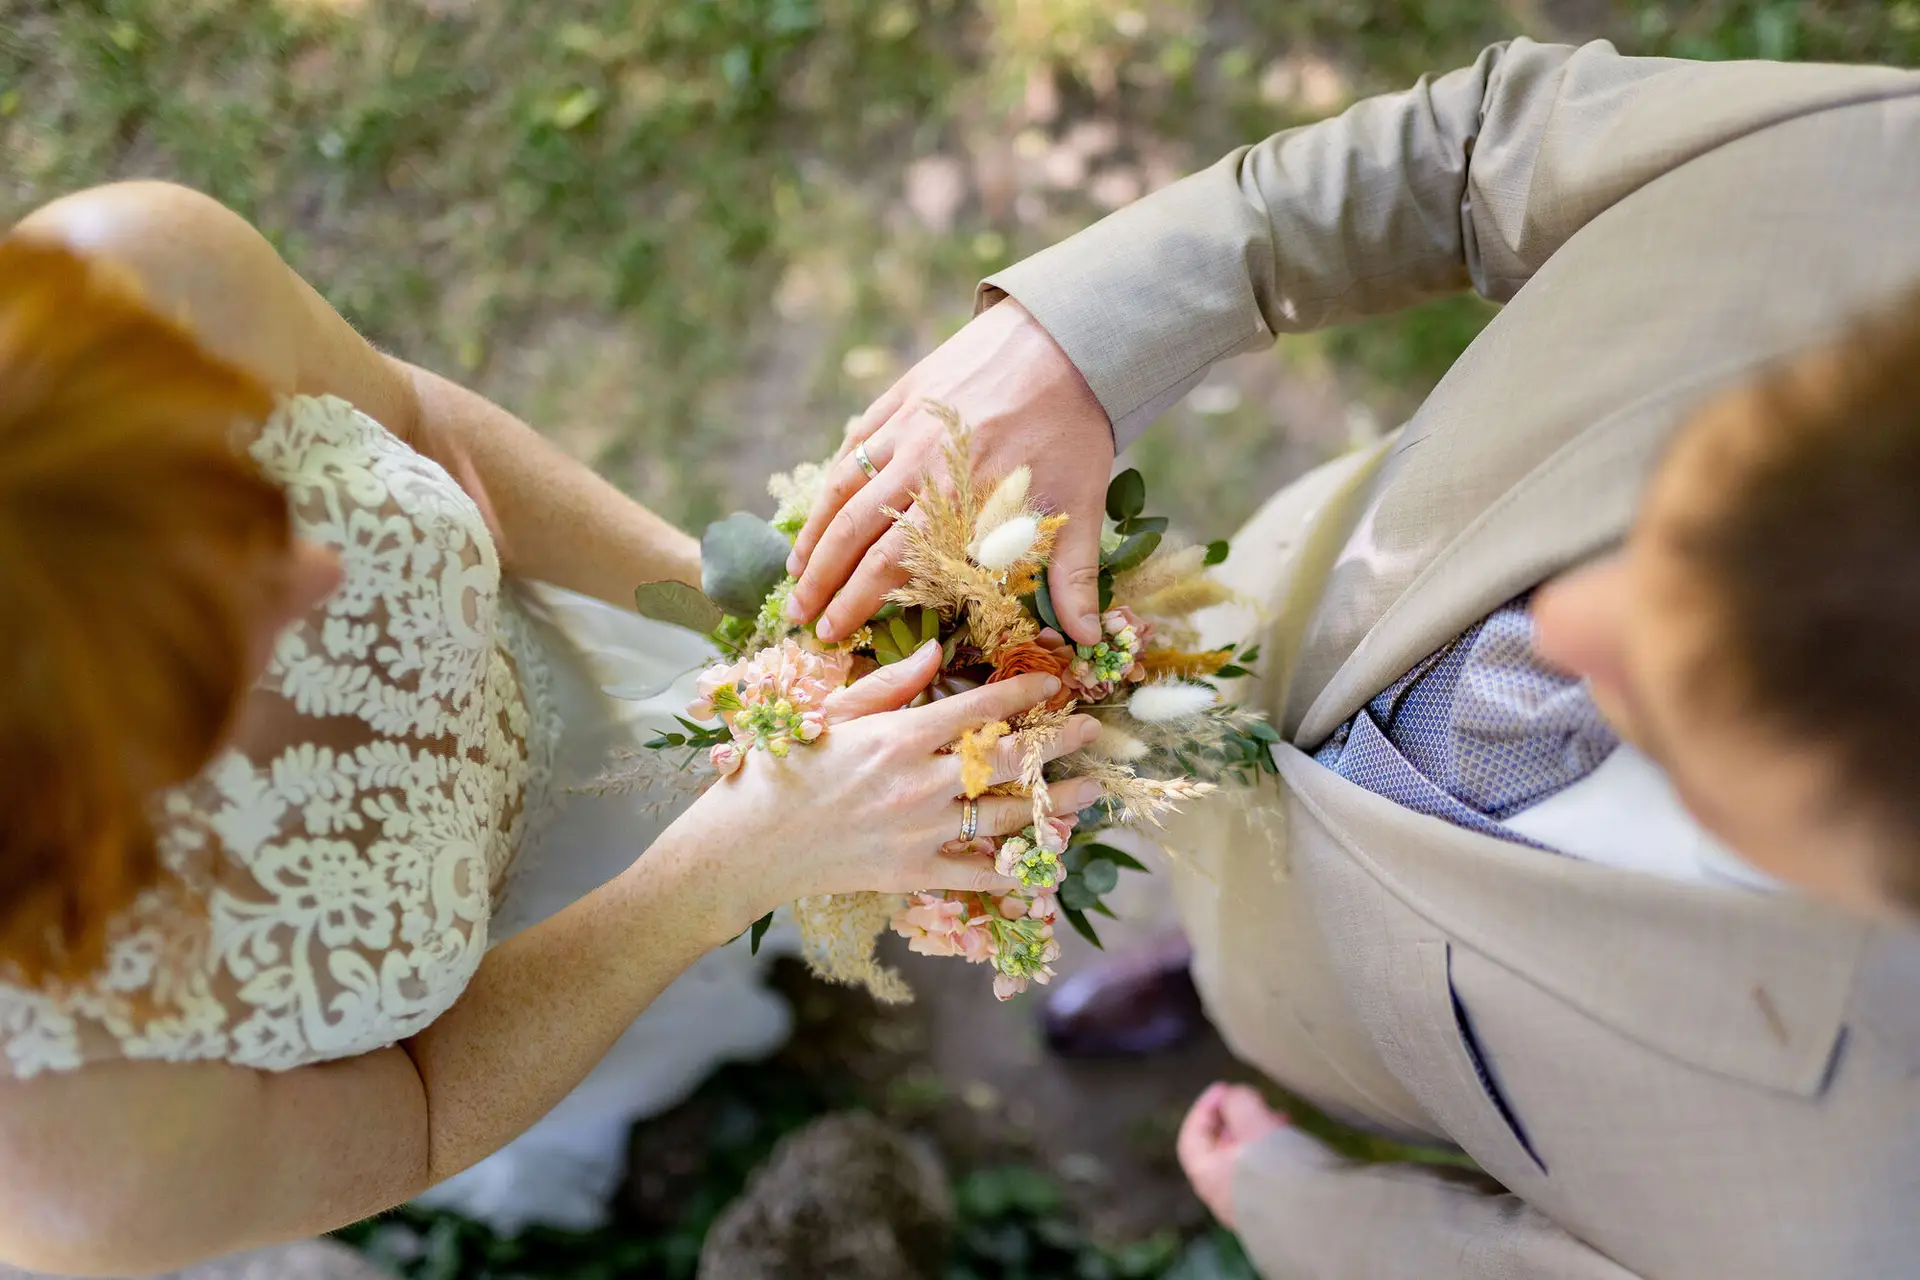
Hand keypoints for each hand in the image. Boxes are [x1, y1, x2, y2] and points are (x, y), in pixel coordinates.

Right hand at [672, 641, 1102, 929]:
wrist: (745, 846)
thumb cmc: (781, 768)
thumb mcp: (832, 712)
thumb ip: (890, 683)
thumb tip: (940, 649)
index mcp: (899, 736)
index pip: (980, 707)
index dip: (1025, 691)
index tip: (1056, 681)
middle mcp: (919, 783)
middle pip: (1006, 759)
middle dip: (1057, 742)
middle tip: (1091, 731)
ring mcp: (920, 832)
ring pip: (1006, 815)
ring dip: (1054, 803)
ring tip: (1088, 792)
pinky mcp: (913, 874)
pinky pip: (979, 872)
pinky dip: (1017, 867)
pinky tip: (1047, 858)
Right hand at [786, 299, 1114, 646]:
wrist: (1068, 342)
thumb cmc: (1075, 431)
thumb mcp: (1080, 508)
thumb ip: (1073, 578)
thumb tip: (1085, 638)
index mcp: (957, 505)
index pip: (887, 568)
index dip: (853, 605)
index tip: (831, 633)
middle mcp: (918, 470)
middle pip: (851, 535)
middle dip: (819, 582)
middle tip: (797, 616)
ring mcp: (903, 430)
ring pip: (841, 491)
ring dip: (813, 536)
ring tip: (795, 572)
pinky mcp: (901, 397)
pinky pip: (854, 444)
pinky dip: (832, 480)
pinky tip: (821, 505)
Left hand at [1176, 1082, 1286, 1228]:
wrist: (1318, 1220)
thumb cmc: (1279, 1171)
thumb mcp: (1255, 1123)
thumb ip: (1240, 1102)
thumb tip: (1236, 1096)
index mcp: (1209, 1178)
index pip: (1192, 1138)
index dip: (1204, 1108)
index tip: (1225, 1088)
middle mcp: (1224, 1197)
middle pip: (1219, 1150)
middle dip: (1235, 1119)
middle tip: (1254, 1099)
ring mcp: (1249, 1208)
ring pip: (1245, 1161)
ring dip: (1257, 1133)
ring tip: (1280, 1116)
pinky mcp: (1275, 1211)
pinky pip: (1265, 1175)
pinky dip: (1272, 1152)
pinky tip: (1294, 1140)